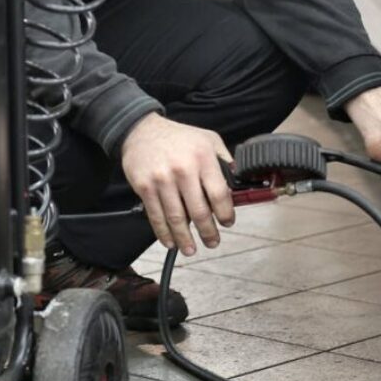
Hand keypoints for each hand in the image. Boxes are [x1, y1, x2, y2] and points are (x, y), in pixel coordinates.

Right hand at [120, 113, 234, 255]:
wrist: (141, 130)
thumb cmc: (178, 137)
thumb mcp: (208, 139)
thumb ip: (224, 160)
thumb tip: (238, 182)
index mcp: (203, 158)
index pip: (219, 194)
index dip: (225, 213)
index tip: (227, 222)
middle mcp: (183, 169)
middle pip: (199, 211)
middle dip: (208, 232)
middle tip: (212, 242)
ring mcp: (162, 180)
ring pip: (177, 218)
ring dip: (185, 238)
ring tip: (191, 249)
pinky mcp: (145, 187)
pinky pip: (156, 216)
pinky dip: (163, 233)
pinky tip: (170, 241)